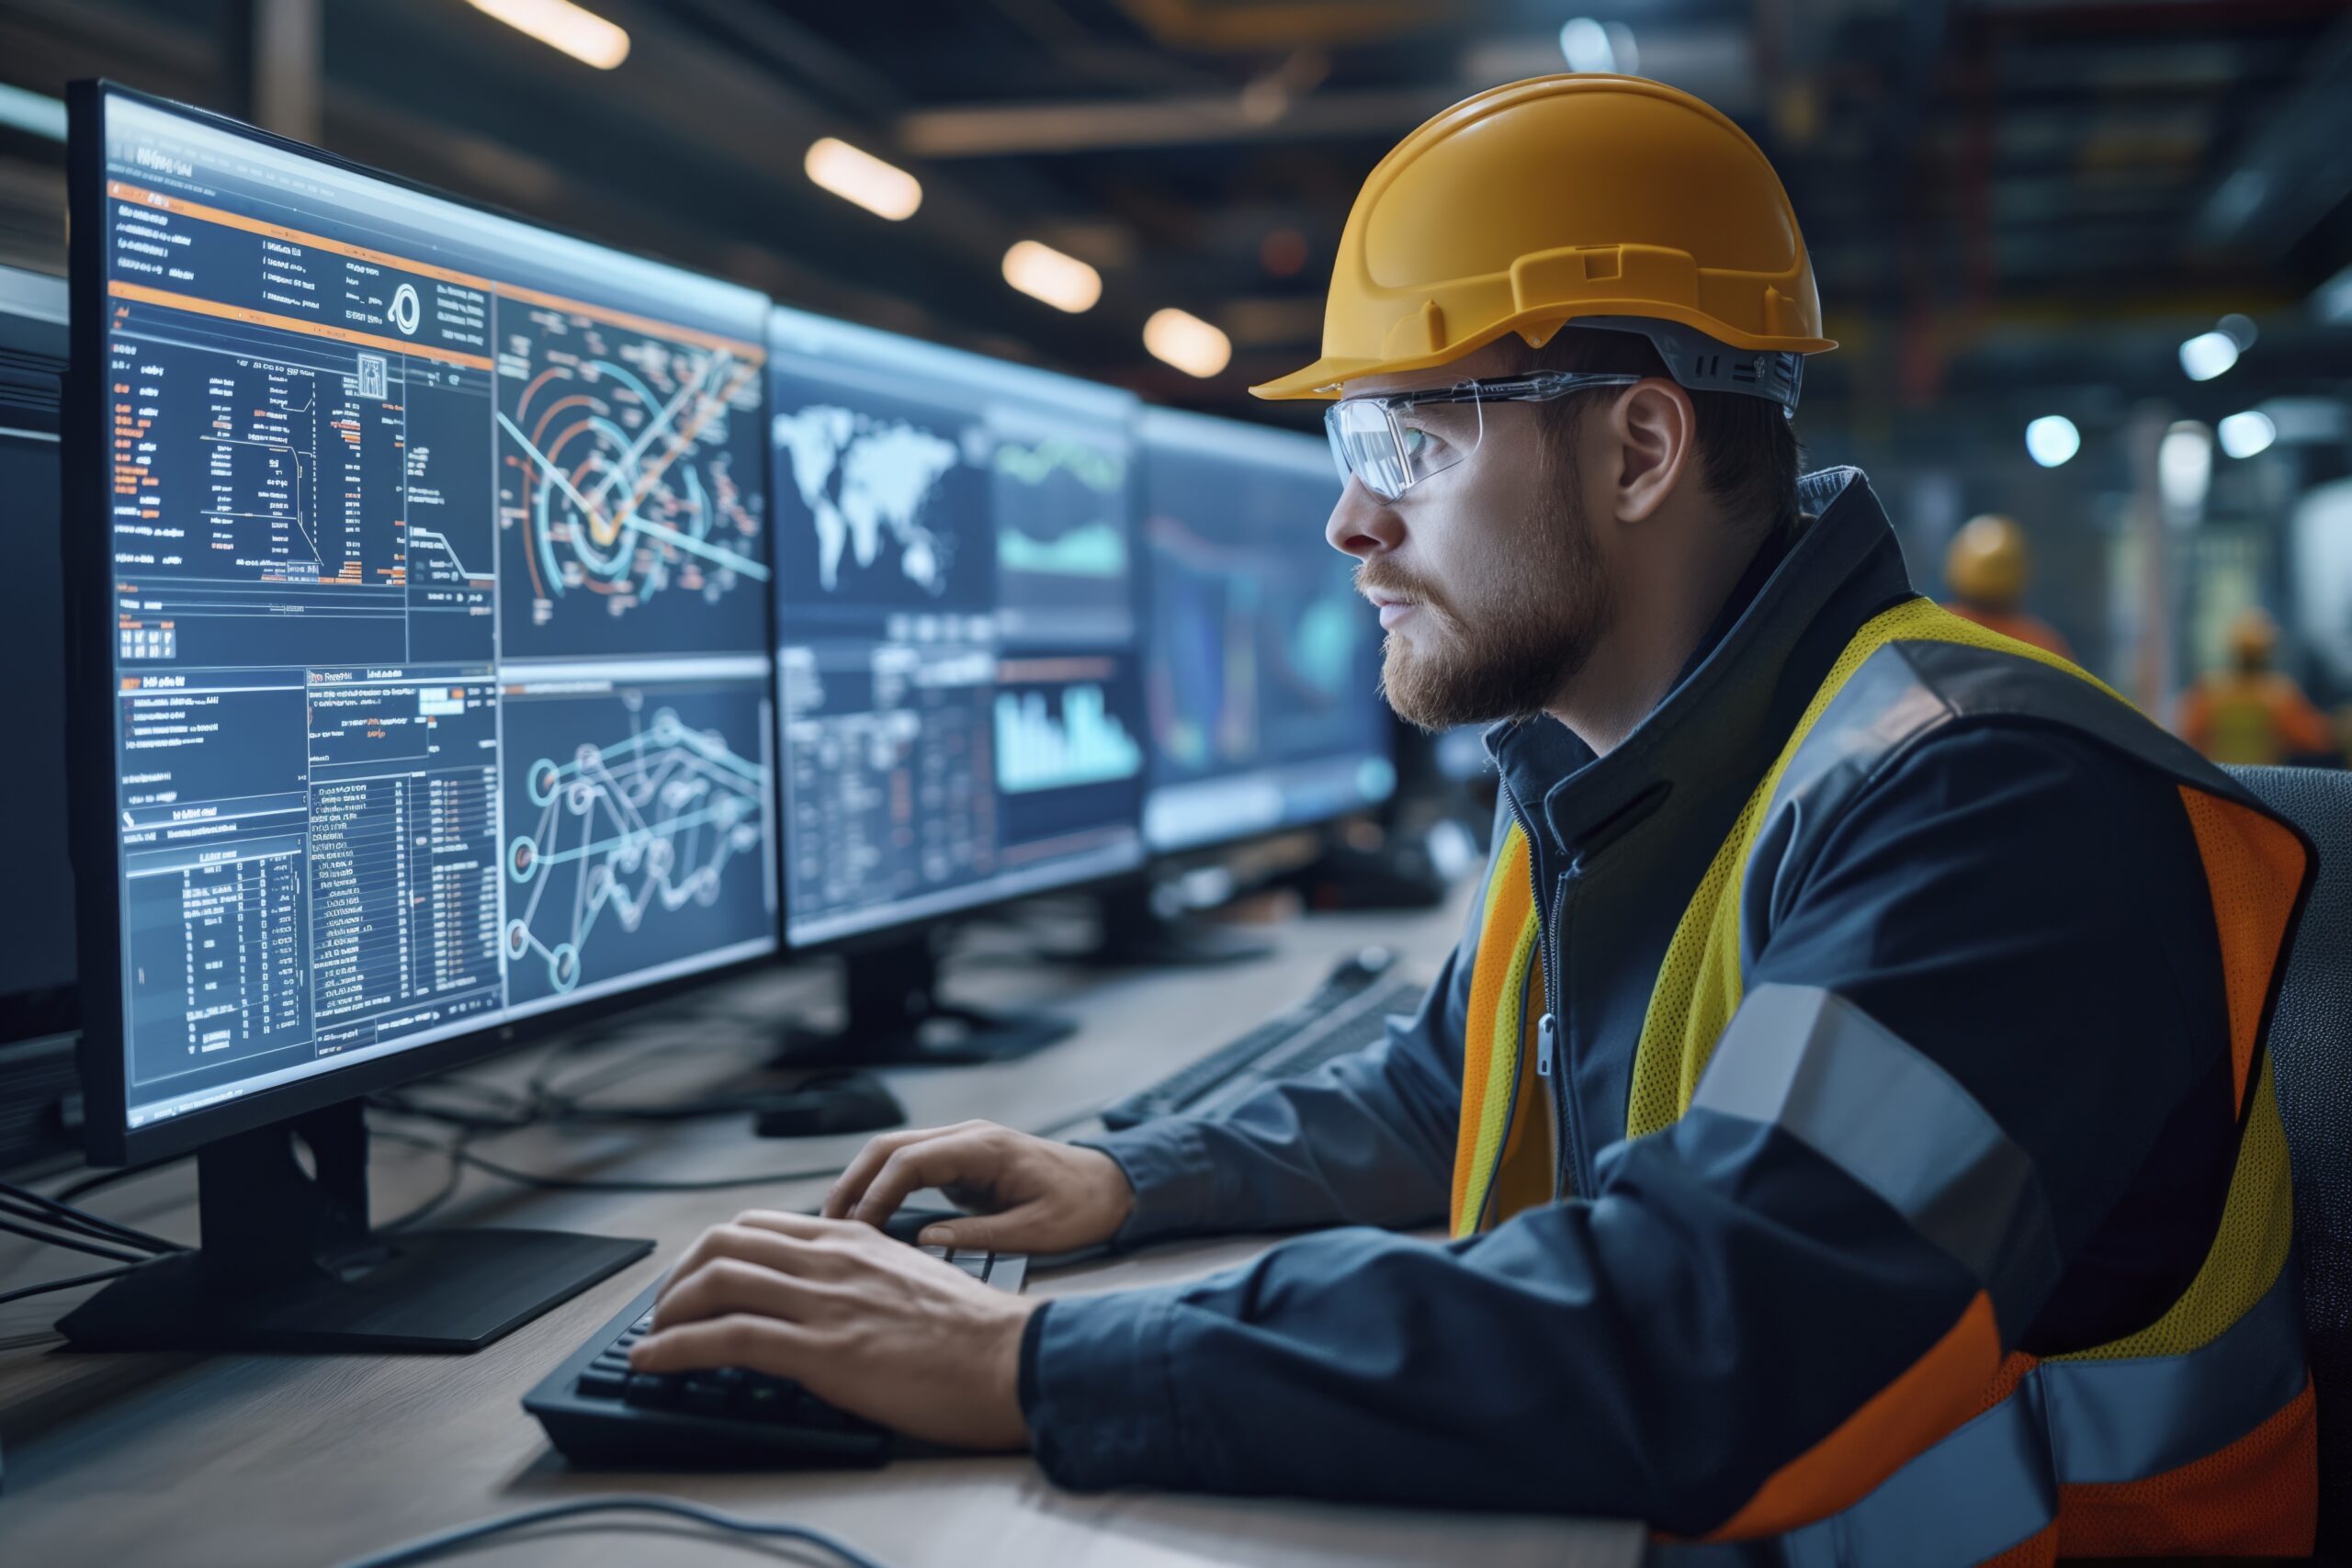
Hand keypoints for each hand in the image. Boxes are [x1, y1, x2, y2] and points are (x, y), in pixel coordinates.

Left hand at [629, 1211, 1039, 1449]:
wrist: (1010, 1358)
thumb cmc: (972, 1332)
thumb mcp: (910, 1279)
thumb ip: (864, 1275)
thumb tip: (831, 1297)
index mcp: (853, 1240)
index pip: (758, 1225)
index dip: (711, 1251)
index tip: (694, 1282)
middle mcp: (831, 1259)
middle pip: (724, 1242)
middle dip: (677, 1277)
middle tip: (664, 1310)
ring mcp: (824, 1302)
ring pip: (716, 1280)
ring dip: (666, 1311)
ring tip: (650, 1339)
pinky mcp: (822, 1350)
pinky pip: (727, 1338)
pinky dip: (674, 1348)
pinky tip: (651, 1363)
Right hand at [822, 1120, 1134, 1254]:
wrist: (1113, 1187)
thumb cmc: (1083, 1208)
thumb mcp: (1037, 1232)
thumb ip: (980, 1236)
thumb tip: (924, 1242)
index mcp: (984, 1147)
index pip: (910, 1161)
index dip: (875, 1194)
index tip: (856, 1230)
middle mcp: (967, 1137)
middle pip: (889, 1147)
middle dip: (852, 1183)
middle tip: (826, 1226)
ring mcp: (962, 1146)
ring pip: (893, 1154)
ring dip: (861, 1184)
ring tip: (837, 1227)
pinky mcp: (961, 1162)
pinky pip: (909, 1168)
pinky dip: (881, 1189)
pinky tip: (867, 1221)